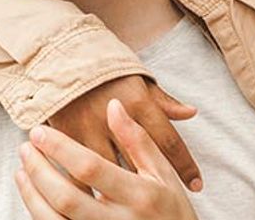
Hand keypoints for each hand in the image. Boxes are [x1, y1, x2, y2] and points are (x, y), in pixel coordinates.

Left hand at [16, 99, 198, 219]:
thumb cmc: (171, 210)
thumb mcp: (163, 174)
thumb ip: (138, 140)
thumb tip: (114, 105)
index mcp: (140, 195)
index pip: (91, 168)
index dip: (60, 148)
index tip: (39, 132)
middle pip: (67, 197)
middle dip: (39, 171)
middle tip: (25, 148)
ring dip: (32, 195)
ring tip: (21, 171)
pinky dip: (39, 214)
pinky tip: (33, 196)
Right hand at [45, 75, 200, 191]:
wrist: (57, 51)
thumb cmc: (102, 64)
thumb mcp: (136, 76)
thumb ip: (162, 100)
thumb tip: (190, 113)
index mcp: (138, 101)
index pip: (169, 141)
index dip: (185, 166)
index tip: (197, 186)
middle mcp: (114, 118)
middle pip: (140, 163)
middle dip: (152, 184)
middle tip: (162, 203)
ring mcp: (87, 128)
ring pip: (106, 172)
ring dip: (116, 190)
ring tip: (125, 204)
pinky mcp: (63, 134)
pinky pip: (76, 170)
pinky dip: (86, 186)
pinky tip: (94, 199)